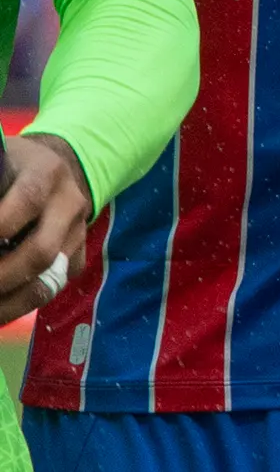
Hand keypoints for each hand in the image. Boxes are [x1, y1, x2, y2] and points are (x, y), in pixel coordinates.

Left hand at [0, 130, 91, 321]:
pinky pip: (52, 287)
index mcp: (47, 172)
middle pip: (41, 252)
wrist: (54, 168)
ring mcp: (79, 233)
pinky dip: (18, 304)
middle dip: (1, 278)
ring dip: (9, 303)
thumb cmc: (10, 166)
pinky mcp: (78, 256)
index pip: (28, 200)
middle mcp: (70, 203)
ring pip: (50, 280)